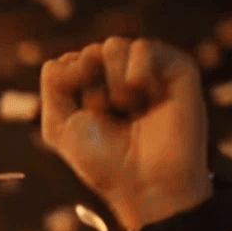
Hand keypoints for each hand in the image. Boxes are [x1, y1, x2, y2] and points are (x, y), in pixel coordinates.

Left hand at [39, 37, 211, 230]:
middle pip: (89, 54)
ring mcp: (152, 74)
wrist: (146, 184)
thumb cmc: (104, 164)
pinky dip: (134, 66)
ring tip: (123, 105)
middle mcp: (124, 80)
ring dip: (109, 78)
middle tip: (101, 110)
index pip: (71, 64)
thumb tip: (56, 60)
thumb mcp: (61, 129)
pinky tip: (136, 91)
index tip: (77, 111)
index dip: (66, 82)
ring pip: (114, 46)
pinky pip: (144, 48)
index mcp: (98, 92)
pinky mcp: (178, 72)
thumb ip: (53, 91)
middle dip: (85, 81)